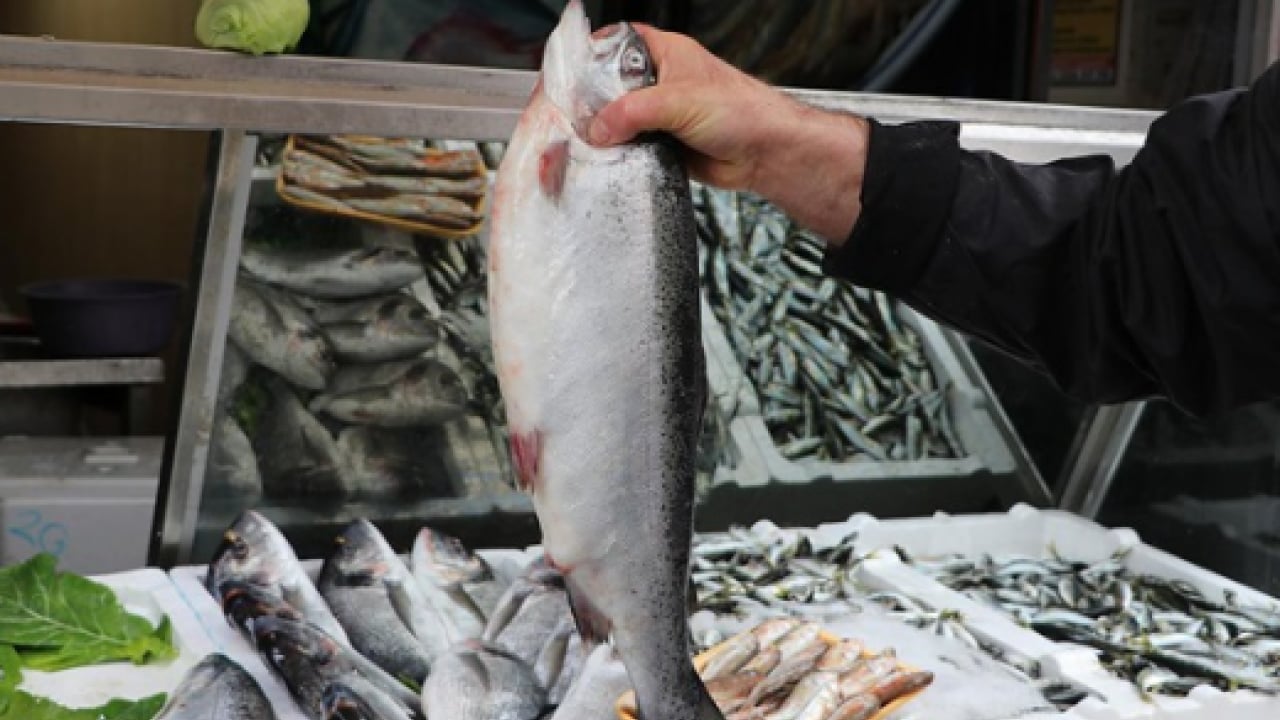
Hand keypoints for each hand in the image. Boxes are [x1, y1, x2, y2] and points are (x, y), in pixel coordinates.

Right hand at [587, 24, 868, 244]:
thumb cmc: (741, 112)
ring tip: (592, 142)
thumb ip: (632, 112)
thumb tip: (598, 128)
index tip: (570, 73)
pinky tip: (614, 160)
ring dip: (609, 134)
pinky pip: (633, 148)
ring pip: (620, 122)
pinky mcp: (664, 145)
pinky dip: (622, 156)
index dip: (593, 55)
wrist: (766, 153)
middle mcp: (661, 82)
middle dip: (595, 103)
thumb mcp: (678, 101)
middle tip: (576, 117)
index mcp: (666, 53)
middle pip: (612, 88)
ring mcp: (662, 115)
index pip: (618, 43)